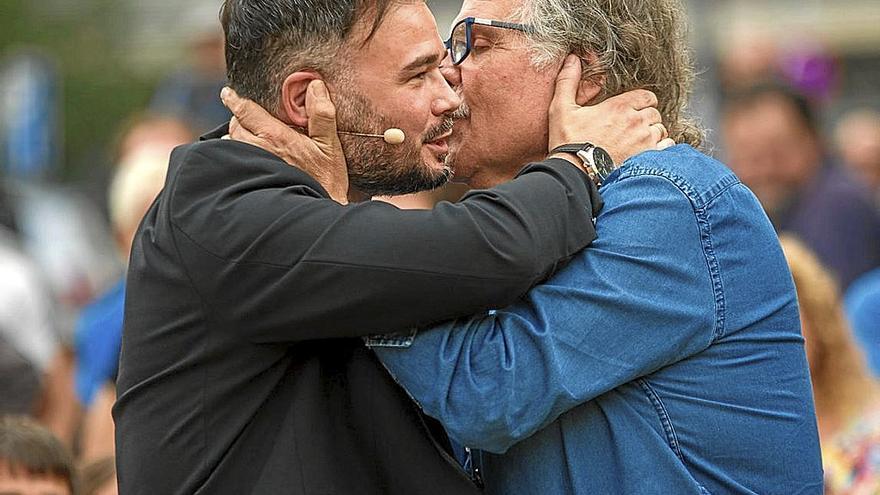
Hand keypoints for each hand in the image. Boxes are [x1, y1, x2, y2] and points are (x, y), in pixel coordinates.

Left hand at [220, 83, 348, 203]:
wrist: (315, 214)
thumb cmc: (325, 181)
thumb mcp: (329, 146)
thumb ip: (321, 114)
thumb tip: (315, 85)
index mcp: (275, 136)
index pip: (246, 111)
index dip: (235, 100)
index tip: (227, 94)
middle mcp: (257, 149)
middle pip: (235, 126)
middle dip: (239, 119)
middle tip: (245, 119)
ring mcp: (250, 166)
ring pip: (231, 144)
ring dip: (235, 139)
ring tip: (245, 140)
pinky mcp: (247, 180)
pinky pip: (232, 163)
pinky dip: (234, 157)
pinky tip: (243, 160)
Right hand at [549, 55, 672, 164]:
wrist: (575, 174)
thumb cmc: (568, 142)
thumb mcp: (562, 109)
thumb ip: (568, 81)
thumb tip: (573, 58)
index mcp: (620, 106)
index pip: (647, 96)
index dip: (642, 102)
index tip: (633, 110)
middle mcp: (636, 122)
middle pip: (654, 113)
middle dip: (646, 119)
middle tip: (633, 128)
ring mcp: (644, 141)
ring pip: (661, 130)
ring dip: (653, 134)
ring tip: (639, 141)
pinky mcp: (647, 158)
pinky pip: (666, 148)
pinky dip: (661, 149)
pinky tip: (647, 152)